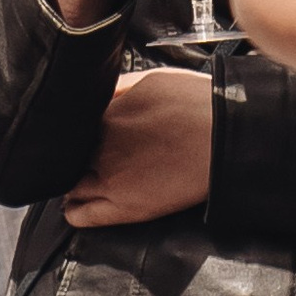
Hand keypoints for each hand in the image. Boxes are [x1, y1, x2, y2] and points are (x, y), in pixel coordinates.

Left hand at [63, 68, 214, 225]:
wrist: (227, 136)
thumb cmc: (198, 105)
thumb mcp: (152, 80)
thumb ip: (118, 87)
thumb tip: (98, 90)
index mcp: (106, 113)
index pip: (72, 127)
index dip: (77, 132)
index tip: (84, 136)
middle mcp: (101, 145)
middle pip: (69, 156)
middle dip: (74, 157)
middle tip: (87, 158)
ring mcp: (110, 177)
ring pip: (70, 185)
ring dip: (72, 184)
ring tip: (81, 183)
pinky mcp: (124, 207)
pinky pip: (81, 215)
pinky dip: (74, 211)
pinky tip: (77, 206)